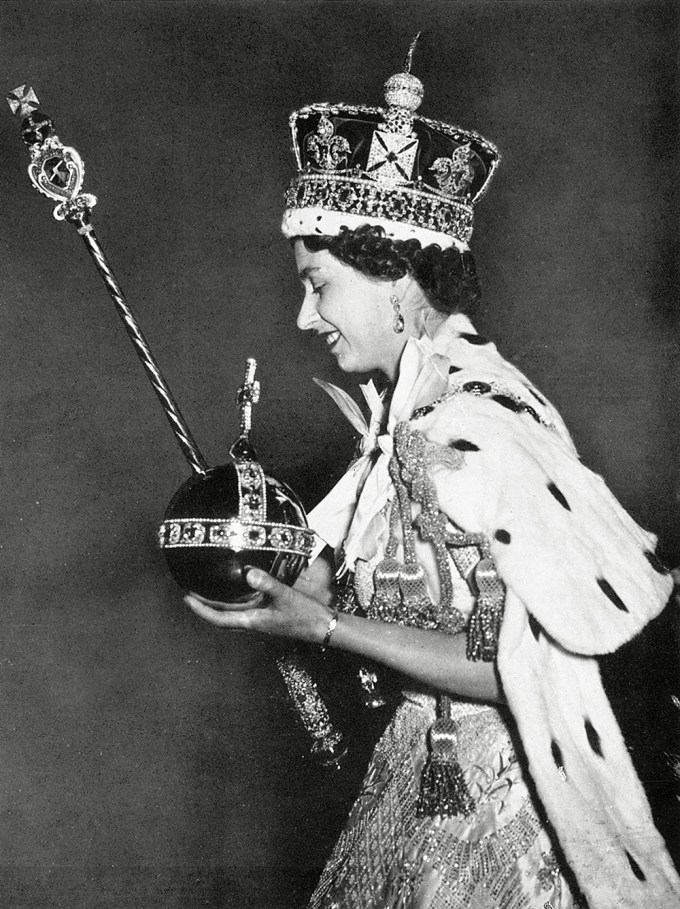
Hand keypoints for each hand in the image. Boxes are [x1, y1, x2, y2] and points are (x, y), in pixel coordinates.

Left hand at [184, 567, 332, 643]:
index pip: (219, 619)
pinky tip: (235, 589)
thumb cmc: (305, 614)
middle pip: (221, 617)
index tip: (186, 598)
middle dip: (204, 607)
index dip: (201, 610)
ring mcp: (260, 619)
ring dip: (217, 604)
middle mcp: (253, 622)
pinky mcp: (268, 615)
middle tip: (189, 592)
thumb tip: (248, 574)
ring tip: (205, 590)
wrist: (323, 626)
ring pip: (231, 613)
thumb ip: (268, 584)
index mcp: (253, 621)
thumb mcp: (286, 596)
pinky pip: (243, 608)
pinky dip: (233, 601)